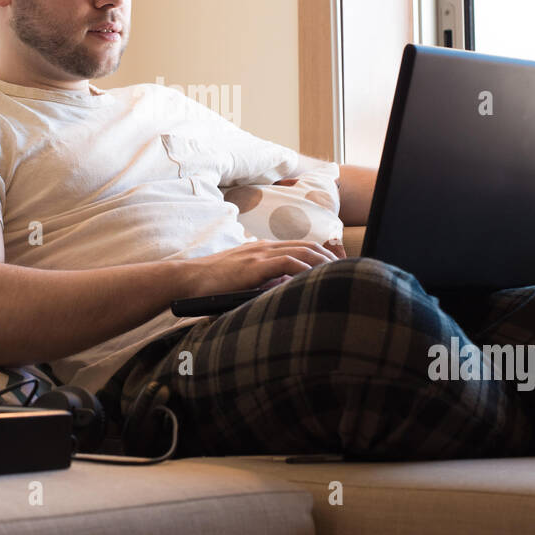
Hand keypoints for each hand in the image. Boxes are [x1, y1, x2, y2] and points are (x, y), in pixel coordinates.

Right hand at [182, 238, 341, 298]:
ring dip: (323, 262)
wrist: (188, 279)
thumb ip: (263, 280)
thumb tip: (287, 289)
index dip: (321, 254)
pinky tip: (315, 277)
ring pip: (302, 251)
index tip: (336, 268)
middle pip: (307, 245)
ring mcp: (259, 254)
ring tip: (338, 274)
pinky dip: (305, 268)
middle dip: (329, 257)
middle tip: (346, 271)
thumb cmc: (212, 284)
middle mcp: (264, 247)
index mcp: (262, 249)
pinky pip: (287, 261)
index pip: (300, 246)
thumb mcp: (242, 279)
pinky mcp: (254, 265)